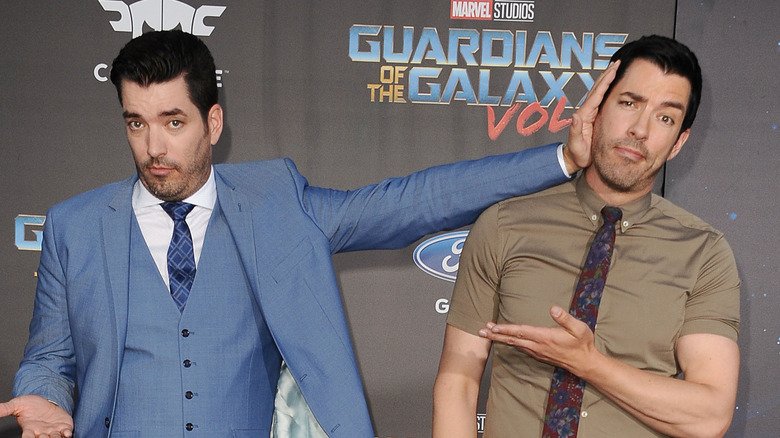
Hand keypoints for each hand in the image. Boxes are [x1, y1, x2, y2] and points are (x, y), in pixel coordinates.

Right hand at [0, 395, 72, 437]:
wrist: (46, 399)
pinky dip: (67, 434)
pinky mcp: (64, 427)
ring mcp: (53, 431)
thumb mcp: (17, 405)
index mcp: (29, 429)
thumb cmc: (31, 404)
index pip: (27, 437)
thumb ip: (5, 408)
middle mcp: (41, 432)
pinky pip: (66, 433)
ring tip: (53, 434)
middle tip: (42, 436)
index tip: (28, 437)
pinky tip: (66, 433)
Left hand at [478, 306, 597, 374]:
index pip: (521, 332)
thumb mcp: (579, 329)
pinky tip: (504, 339)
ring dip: (500, 338)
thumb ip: (565, 318)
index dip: (506, 329)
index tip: (493, 327)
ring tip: (488, 333)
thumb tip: (553, 308)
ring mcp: (537, 351)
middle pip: (513, 339)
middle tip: (481, 331)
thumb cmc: (582, 344)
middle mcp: (538, 346)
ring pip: (515, 344)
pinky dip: (510, 342)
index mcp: (545, 337)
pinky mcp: (539, 354)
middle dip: (496, 335)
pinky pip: (520, 348)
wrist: (585, 363)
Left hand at [563, 60, 620, 173]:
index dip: (605, 81)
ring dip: (607, 80)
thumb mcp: (576, 144)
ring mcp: (590, 114)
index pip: (597, 94)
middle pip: (598, 89)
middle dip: (607, 75)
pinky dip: (607, 90)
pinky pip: (602, 100)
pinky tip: (613, 86)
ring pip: (599, 92)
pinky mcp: (594, 117)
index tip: (614, 69)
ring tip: (616, 69)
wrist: (574, 160)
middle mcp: (587, 111)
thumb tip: (574, 116)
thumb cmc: (577, 154)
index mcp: (585, 115)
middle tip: (617, 62)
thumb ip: (574, 131)